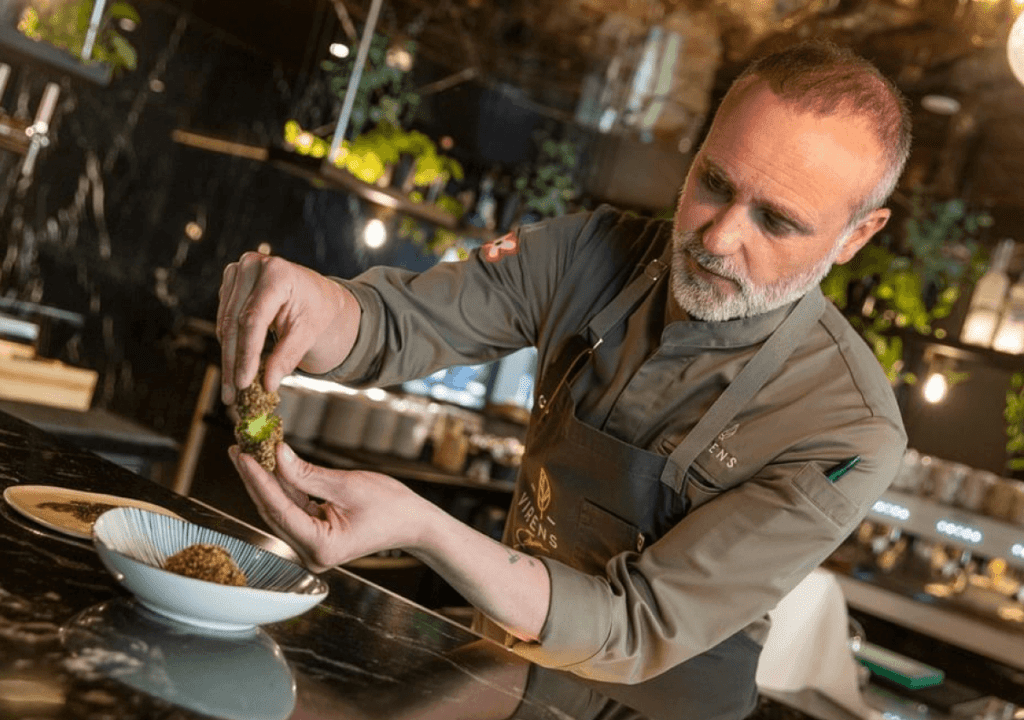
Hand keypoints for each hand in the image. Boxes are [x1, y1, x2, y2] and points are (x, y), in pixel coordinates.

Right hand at [216, 252, 359, 404]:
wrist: (317, 294)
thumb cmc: (317, 310)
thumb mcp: (308, 333)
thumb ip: (287, 356)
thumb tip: (268, 385)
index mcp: (277, 273)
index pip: (254, 320)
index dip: (246, 354)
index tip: (243, 383)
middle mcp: (252, 266)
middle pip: (234, 323)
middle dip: (233, 362)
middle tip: (233, 395)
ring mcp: (237, 272)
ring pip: (225, 324)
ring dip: (228, 359)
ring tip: (232, 390)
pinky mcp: (230, 284)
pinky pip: (224, 320)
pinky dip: (228, 346)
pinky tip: (233, 369)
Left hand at [229, 442, 430, 572]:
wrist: (414, 524)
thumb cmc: (391, 506)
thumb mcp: (348, 484)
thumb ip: (307, 474)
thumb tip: (276, 454)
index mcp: (320, 546)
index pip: (279, 509)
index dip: (259, 480)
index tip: (242, 455)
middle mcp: (310, 553)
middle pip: (273, 511)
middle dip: (255, 478)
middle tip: (237, 447)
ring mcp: (311, 547)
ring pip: (279, 509)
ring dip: (264, 481)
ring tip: (247, 452)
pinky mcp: (314, 536)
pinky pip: (291, 509)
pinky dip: (281, 487)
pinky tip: (268, 466)